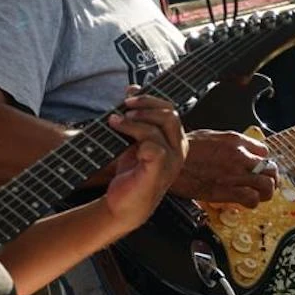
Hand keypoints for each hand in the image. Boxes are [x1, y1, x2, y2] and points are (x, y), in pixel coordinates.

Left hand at [102, 90, 187, 231]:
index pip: (170, 109)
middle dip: (144, 106)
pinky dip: (136, 138)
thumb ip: (137, 117)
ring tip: (115, 122)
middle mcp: (179, 150)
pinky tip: (122, 140)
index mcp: (176, 141)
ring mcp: (171, 162)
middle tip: (124, 108)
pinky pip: (153, 147)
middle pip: (169, 115)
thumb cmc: (131, 174)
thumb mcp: (134, 140)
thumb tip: (132, 89)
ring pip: (157, 129)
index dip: (149, 98)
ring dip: (133, 121)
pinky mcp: (159, 172)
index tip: (129, 93)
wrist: (123, 205)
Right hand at [170, 130, 275, 207]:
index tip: (258, 166)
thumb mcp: (209, 136)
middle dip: (270, 177)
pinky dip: (252, 202)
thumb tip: (236, 148)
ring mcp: (235, 175)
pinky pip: (251, 199)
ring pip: (266, 186)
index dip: (262, 160)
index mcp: (235, 141)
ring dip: (265, 192)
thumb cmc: (184, 151)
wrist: (171, 162)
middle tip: (265, 182)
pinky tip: (246, 201)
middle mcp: (239, 157)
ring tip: (260, 194)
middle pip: (270, 169)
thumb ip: (227, 143)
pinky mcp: (227, 191)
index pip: (264, 151)